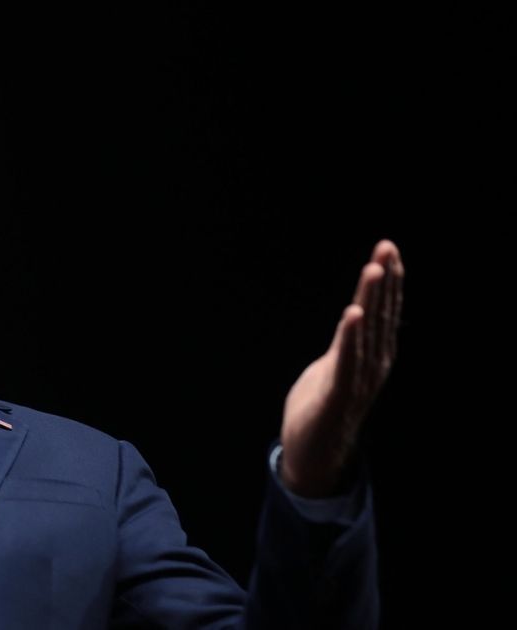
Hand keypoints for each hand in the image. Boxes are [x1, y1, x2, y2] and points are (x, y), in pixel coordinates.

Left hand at [280, 239, 403, 496]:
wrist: (313, 453)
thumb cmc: (322, 406)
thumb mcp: (336, 365)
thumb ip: (348, 342)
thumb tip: (357, 316)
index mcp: (372, 355)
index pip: (384, 311)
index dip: (388, 281)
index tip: (388, 249)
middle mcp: (373, 364)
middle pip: (381, 315)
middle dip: (384, 280)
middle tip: (387, 247)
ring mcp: (359, 380)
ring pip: (367, 333)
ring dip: (371, 299)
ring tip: (374, 269)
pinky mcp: (339, 395)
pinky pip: (346, 361)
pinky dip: (350, 336)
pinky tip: (354, 313)